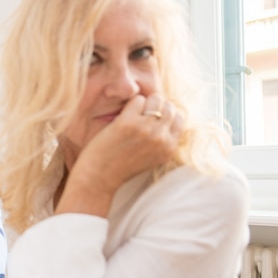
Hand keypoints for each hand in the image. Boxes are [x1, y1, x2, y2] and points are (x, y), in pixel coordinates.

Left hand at [57, 94, 182, 216]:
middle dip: (155, 105)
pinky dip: (129, 104)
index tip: (150, 117)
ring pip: (155, 99)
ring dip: (143, 102)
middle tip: (139, 114)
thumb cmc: (120, 167)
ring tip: (130, 115)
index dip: (164, 113)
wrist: (99, 178)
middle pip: (169, 106)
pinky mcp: (129, 123)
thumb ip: (161, 141)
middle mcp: (162, 138)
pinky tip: (120, 117)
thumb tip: (167, 116)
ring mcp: (147, 129)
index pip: (179, 117)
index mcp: (169, 148)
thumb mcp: (150, 157)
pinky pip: (137, 99)